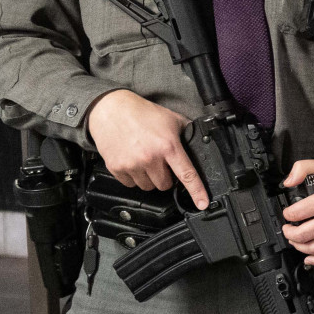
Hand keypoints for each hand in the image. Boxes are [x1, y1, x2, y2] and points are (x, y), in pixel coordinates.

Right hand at [86, 91, 207, 205]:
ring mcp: (132, 164)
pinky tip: (133, 161)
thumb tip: (201, 144)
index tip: (203, 204)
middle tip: (160, 162)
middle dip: (166, 177)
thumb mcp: (172, 119)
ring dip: (149, 178)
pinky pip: (130, 184)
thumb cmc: (142, 113)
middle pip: (165, 185)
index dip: (197, 191)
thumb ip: (187, 133)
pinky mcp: (117, 168)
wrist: (110, 109)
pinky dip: (133, 177)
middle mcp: (150, 158)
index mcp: (168, 146)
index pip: (187, 174)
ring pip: (148, 187)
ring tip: (145, 159)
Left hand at [279, 160, 313, 266]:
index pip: (297, 214)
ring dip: (300, 246)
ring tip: (296, 240)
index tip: (288, 214)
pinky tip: (309, 258)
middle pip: (303, 234)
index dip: (287, 214)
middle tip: (288, 229)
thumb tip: (288, 182)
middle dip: (289, 233)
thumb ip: (302, 168)